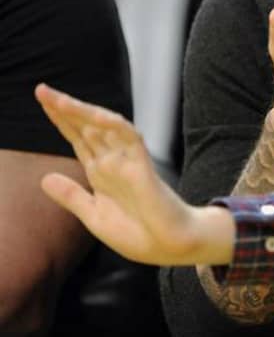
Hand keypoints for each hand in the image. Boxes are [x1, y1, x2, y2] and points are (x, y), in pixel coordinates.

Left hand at [34, 84, 233, 266]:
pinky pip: (129, 138)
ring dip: (82, 111)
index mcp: (101, 172)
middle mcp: (112, 162)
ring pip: (104, 127)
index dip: (61, 120)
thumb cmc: (139, 234)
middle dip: (64, 108)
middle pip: (86, 128)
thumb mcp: (94, 216)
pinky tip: (95, 116)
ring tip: (57, 98)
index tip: (42, 101)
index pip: (78, 138)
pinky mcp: (143, 167)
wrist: (169, 247)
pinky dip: (113, 125)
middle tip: (41, 89)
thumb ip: (72, 196)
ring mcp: (127, 162)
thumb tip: (44, 178)